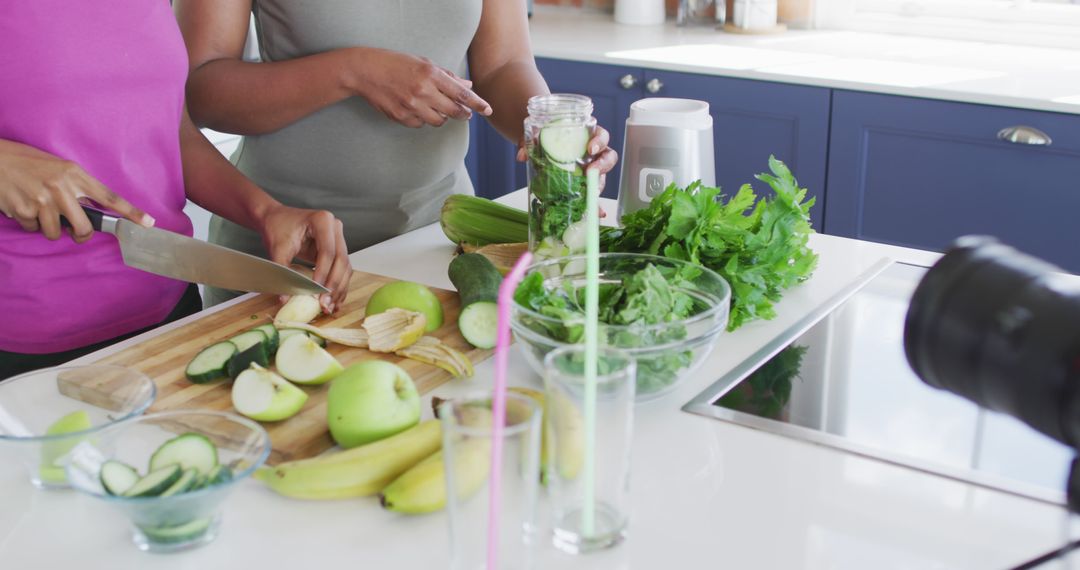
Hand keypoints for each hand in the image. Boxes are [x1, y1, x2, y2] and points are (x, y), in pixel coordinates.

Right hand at [0, 141, 152, 240]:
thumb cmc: (26, 162)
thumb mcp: (57, 168)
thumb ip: (75, 187)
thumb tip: (88, 211)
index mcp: (74, 173)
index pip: (108, 196)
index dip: (130, 212)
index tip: (148, 223)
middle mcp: (61, 187)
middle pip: (84, 228)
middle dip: (79, 234)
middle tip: (73, 230)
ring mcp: (42, 200)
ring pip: (56, 233)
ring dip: (48, 227)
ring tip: (38, 208)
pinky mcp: (24, 210)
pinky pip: (33, 229)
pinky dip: (28, 222)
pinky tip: (21, 205)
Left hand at [259, 205, 350, 313]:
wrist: (275, 219)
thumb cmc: (277, 228)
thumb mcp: (277, 248)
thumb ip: (282, 272)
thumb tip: (285, 298)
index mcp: (322, 220)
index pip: (328, 251)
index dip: (323, 273)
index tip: (315, 291)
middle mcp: (335, 228)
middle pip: (341, 260)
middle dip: (334, 285)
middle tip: (325, 303)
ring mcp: (339, 238)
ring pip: (345, 267)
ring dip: (339, 289)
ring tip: (329, 306)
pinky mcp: (337, 249)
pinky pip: (342, 269)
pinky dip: (338, 285)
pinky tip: (334, 301)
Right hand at [350, 48, 491, 127]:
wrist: (365, 71)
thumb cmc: (396, 63)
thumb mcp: (423, 62)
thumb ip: (447, 76)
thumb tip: (468, 85)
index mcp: (430, 74)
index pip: (461, 93)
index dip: (477, 103)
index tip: (488, 110)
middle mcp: (422, 91)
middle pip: (454, 111)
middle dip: (463, 113)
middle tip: (465, 113)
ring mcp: (411, 106)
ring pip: (438, 120)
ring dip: (441, 115)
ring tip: (433, 104)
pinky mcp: (401, 117)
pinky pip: (421, 124)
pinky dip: (423, 118)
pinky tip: (415, 107)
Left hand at [515, 125, 617, 216]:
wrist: (540, 145)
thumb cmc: (546, 137)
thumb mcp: (537, 135)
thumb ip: (529, 142)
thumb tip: (522, 156)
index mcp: (587, 136)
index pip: (601, 136)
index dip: (600, 142)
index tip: (591, 148)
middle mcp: (593, 153)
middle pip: (607, 158)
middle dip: (602, 166)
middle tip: (592, 172)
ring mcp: (590, 169)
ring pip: (601, 177)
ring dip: (598, 186)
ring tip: (591, 194)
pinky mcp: (584, 184)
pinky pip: (592, 194)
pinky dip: (595, 205)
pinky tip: (596, 214)